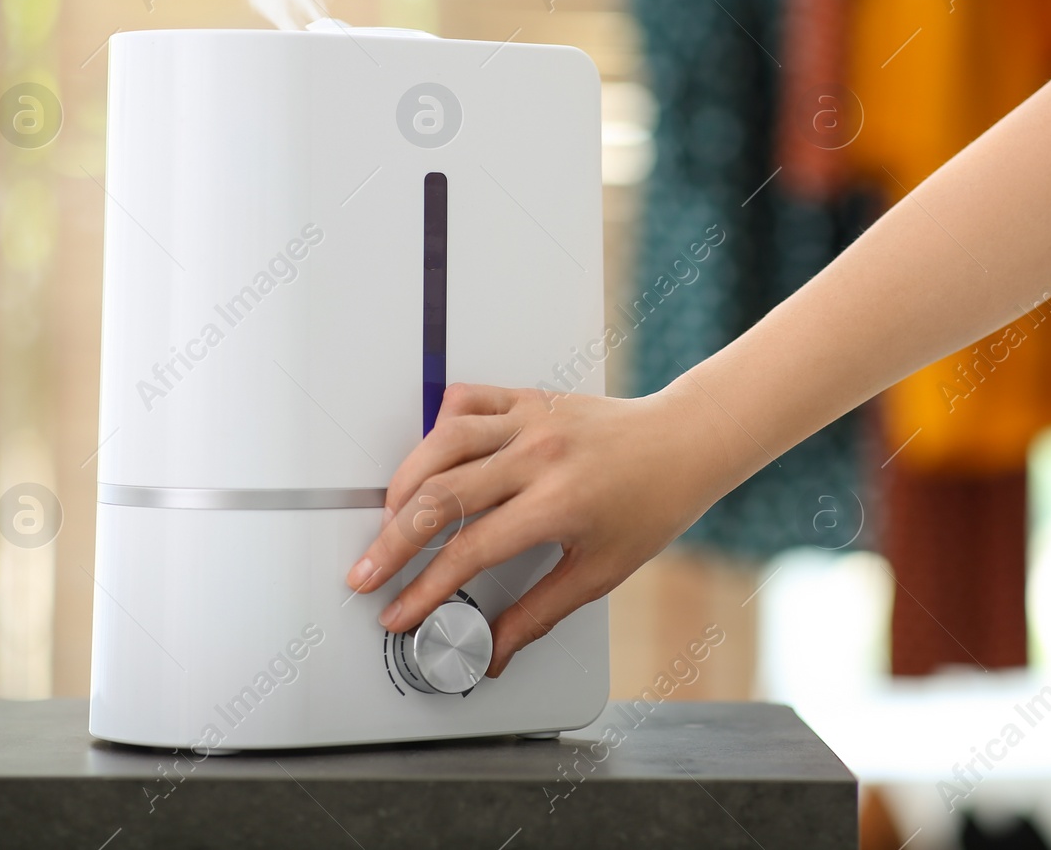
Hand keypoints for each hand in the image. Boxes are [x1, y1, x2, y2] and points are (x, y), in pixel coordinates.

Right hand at [346, 380, 725, 675]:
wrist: (683, 443)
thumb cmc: (652, 503)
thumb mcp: (599, 573)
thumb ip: (537, 614)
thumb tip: (495, 652)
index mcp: (558, 502)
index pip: (469, 551)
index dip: (425, 589)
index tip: (400, 612)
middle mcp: (539, 455)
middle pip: (440, 497)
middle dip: (392, 543)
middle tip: (368, 573)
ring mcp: (531, 420)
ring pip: (441, 443)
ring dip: (403, 483)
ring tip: (388, 520)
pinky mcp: (527, 398)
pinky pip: (465, 400)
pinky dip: (437, 427)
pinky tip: (428, 456)